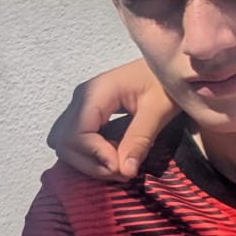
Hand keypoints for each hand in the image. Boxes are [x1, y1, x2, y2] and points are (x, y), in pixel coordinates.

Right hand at [46, 58, 177, 180]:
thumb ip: (139, 139)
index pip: (76, 135)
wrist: (172, 62)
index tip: (123, 169)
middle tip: (123, 173)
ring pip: (66, 143)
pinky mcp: (89, 112)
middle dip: (90, 163)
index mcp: (95, 93)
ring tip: (120, 168)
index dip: (96, 157)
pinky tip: (116, 157)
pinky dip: (92, 154)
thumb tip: (124, 171)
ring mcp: (82, 105)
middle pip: (64, 142)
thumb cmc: (167, 81)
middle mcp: (81, 98)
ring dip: (89, 162)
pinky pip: (77, 139)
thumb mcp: (159, 110)